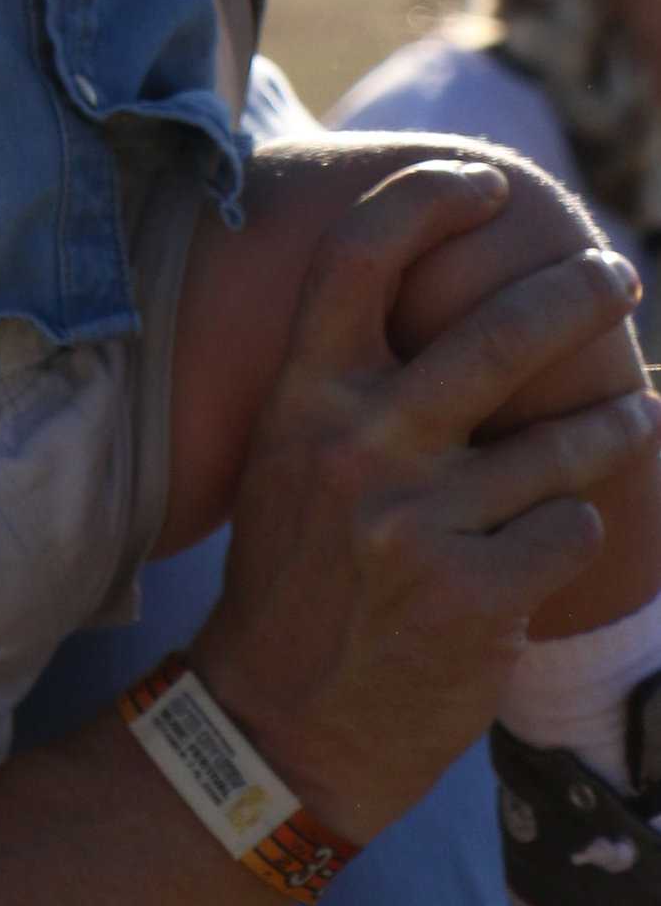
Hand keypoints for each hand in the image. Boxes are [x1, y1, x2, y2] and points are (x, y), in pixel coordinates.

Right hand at [193, 156, 660, 837]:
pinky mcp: (477, 597)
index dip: (428, 198)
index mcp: (303, 397)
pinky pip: (566, 531)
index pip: (362, 258)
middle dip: (577, 295)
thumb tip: (455, 291)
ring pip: (560, 445)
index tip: (486, 182)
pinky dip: (567, 535)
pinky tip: (541, 549)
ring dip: (611, 429)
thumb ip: (356, 382)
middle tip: (617, 274)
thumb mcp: (293, 454)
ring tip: (630, 416)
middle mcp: (358, 446)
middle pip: (497, 333)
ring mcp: (419, 524)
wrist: (280, 723)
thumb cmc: (298, 570)